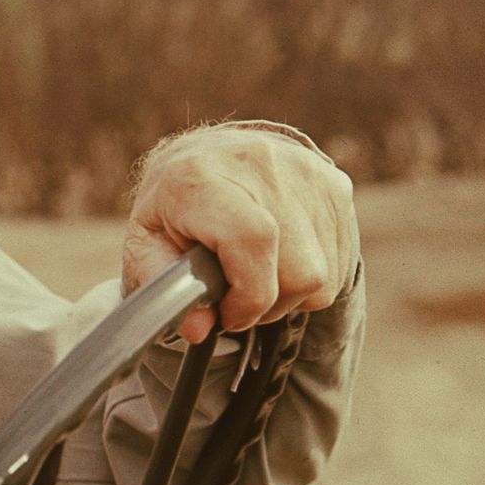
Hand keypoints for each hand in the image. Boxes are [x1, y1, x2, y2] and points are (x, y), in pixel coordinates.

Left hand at [122, 126, 356, 343]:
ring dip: (291, 294)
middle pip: (299, 271)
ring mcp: (306, 173)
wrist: (204, 154)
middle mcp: (261, 165)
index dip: (248, 294)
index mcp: (202, 178)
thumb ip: (164, 289)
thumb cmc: (172, 208)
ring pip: (324, 274)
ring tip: (256, 275)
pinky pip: (339, 261)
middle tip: (237, 298)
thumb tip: (198, 329)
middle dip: (268, 304)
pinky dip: (311, 277)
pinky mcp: (335, 185)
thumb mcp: (144, 245)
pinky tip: (279, 259)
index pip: (253, 239)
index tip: (227, 312)